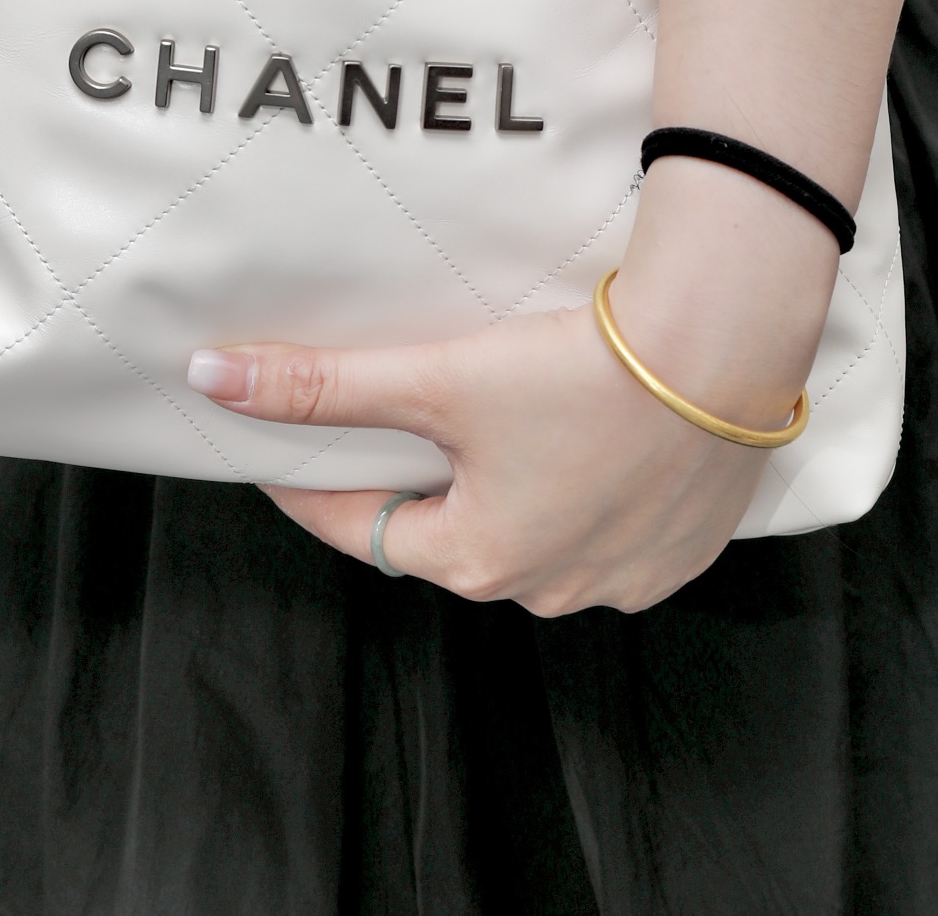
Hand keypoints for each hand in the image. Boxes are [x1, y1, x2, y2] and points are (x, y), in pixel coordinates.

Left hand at [186, 160, 838, 615]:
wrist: (723, 349)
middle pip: (445, 532)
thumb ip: (323, 386)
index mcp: (481, 561)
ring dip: (494, 487)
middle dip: (408, 482)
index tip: (276, 448)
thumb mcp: (436, 379)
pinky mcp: (680, 548)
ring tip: (478, 421)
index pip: (361, 528)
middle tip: (379, 423)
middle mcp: (551, 588)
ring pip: (526, 531)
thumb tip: (214, 382)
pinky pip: (601, 529)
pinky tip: (570, 440)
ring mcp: (623, 576)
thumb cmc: (582, 372)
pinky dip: (573, 491)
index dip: (310, 483)